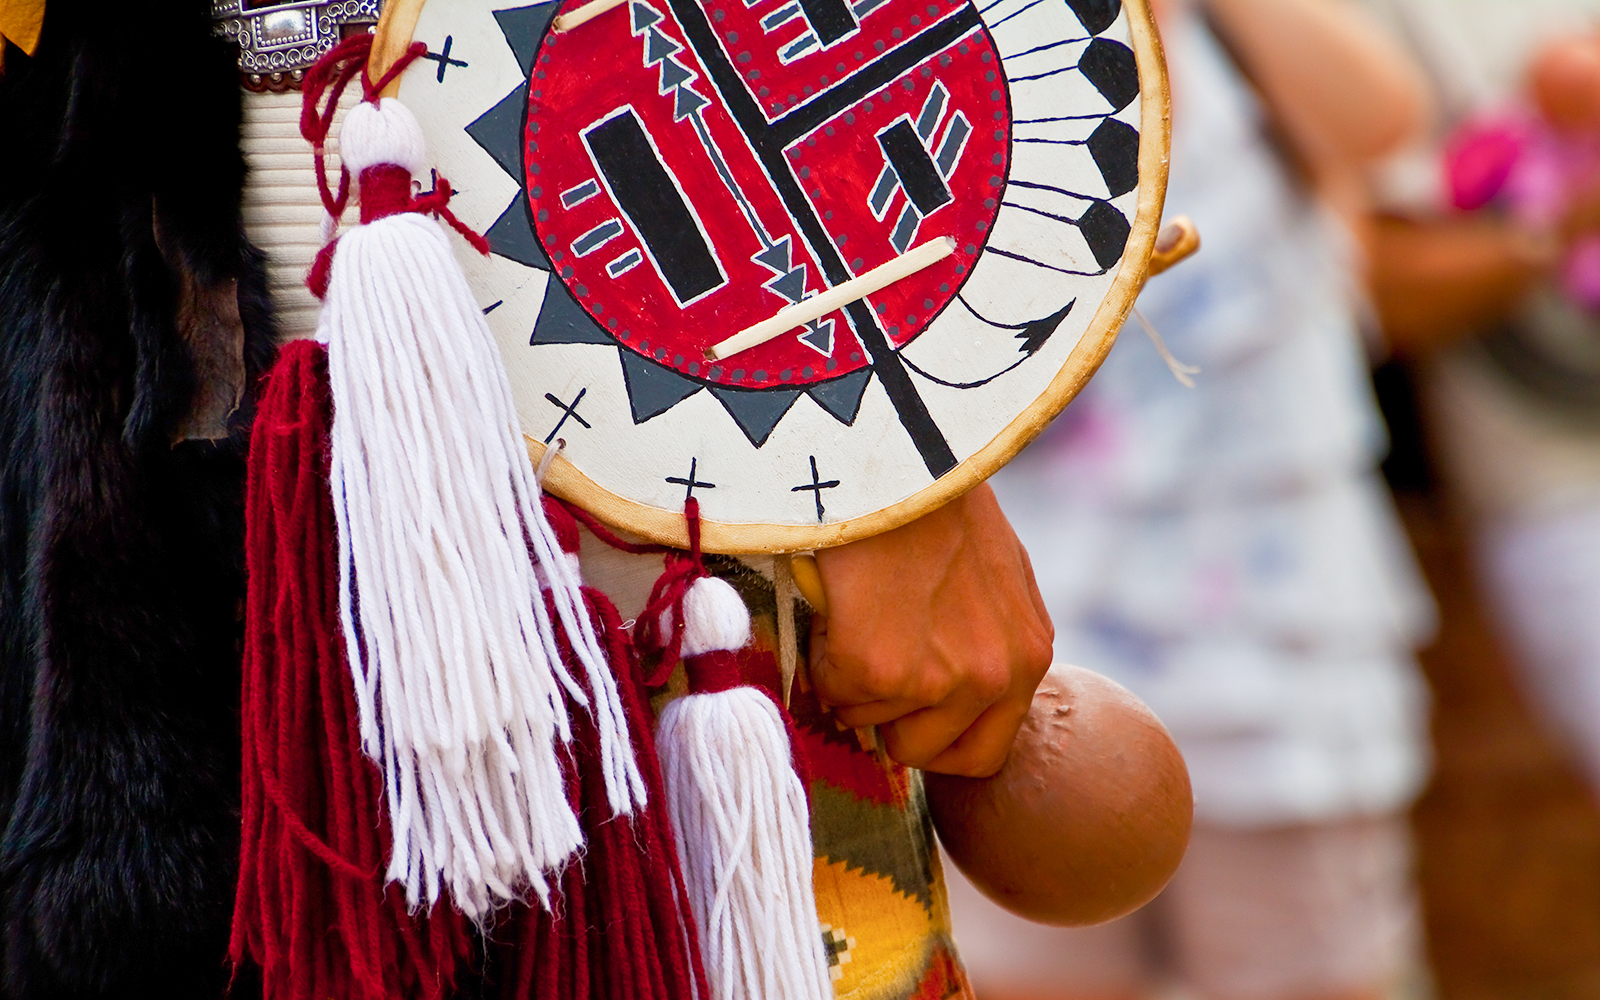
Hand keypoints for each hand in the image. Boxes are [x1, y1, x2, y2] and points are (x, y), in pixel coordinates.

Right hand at [807, 484, 1053, 776]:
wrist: (896, 450)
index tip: (904, 704)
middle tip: (868, 650)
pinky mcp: (879, 668)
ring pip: (867, 723)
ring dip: (849, 677)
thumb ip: (986, 637)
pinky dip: (820, 653)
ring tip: (857, 609)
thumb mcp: (994, 571)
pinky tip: (837, 601)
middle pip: (921, 752)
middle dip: (884, 712)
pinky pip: (831, 692)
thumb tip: (940, 693)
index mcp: (1029, 655)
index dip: (934, 738)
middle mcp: (996, 677)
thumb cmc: (934, 496)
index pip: (984, 754)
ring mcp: (939, 678)